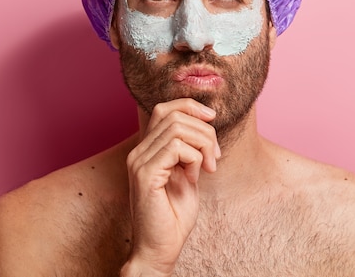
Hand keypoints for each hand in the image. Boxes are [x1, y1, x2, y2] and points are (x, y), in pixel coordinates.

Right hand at [122, 98, 220, 275]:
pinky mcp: (145, 174)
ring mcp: (139, 162)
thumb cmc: (174, 216)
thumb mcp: (188, 174)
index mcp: (147, 150)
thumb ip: (191, 149)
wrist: (159, 249)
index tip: (213, 119)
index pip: (165, 108)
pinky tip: (195, 179)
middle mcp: (138, 152)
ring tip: (209, 167)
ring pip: (178, 128)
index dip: (191, 106)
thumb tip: (207, 123)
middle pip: (175, 115)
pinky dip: (195, 159)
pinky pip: (176, 147)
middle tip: (216, 157)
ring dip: (203, 144)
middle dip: (205, 131)